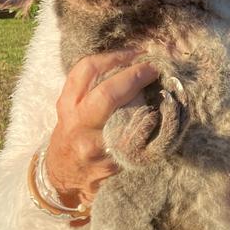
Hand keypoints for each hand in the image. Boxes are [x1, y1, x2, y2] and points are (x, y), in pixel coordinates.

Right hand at [44, 49, 158, 215]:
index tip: (136, 52)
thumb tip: (131, 60)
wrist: (63, 177)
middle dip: (135, 77)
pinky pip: (139, 142)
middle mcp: (79, 124)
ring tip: (165, 91)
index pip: (87, 70)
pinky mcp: (113, 163)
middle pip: (107, 94)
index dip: (114, 57)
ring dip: (150, 102)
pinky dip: (155, 128)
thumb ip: (92, 87)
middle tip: (154, 68)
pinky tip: (165, 118)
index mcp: (68, 104)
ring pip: (127, 119)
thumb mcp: (72, 109)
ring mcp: (95, 146)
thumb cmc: (74, 135)